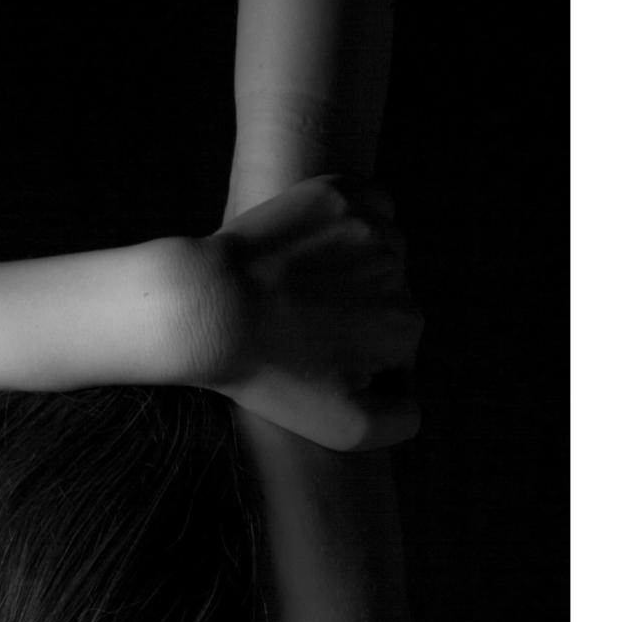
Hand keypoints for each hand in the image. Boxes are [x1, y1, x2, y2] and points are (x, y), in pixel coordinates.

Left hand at [192, 175, 423, 450]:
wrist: (206, 312)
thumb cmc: (268, 373)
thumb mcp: (342, 427)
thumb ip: (400, 423)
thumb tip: (415, 399)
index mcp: (405, 327)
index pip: (398, 343)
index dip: (359, 355)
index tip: (317, 358)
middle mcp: (397, 273)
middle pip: (390, 293)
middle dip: (356, 309)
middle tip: (300, 323)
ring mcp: (368, 228)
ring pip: (383, 248)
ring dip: (356, 264)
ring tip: (301, 285)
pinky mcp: (338, 193)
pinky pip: (371, 201)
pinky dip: (355, 218)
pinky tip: (317, 244)